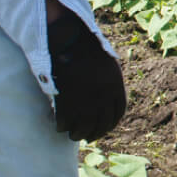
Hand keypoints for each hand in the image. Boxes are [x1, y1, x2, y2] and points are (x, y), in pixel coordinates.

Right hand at [47, 12, 125, 141]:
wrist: (68, 39)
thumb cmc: (86, 48)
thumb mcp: (107, 62)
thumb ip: (110, 80)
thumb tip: (109, 98)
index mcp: (115, 85)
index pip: (117, 113)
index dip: (110, 124)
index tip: (103, 128)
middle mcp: (103, 96)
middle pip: (101, 124)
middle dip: (94, 133)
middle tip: (87, 137)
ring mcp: (84, 100)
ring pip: (83, 127)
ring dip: (78, 134)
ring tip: (73, 135)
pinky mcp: (65, 101)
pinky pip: (65, 122)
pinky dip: (62, 127)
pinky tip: (59, 127)